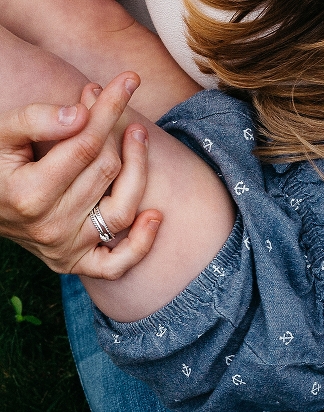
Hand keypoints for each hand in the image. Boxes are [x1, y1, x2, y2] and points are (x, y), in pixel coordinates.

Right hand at [0, 72, 160, 278]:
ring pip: (121, 210)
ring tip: (139, 136)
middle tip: (119, 104)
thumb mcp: (3, 133)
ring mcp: (65, 249)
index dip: (108, 110)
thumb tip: (82, 114)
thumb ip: (37, 119)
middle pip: (106, 172)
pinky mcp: (76, 265)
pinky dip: (141, 245)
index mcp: (28, 194)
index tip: (127, 81)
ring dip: (139, 171)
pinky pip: (117, 265)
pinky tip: (155, 216)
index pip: (85, 146)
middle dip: (117, 131)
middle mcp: (49, 227)